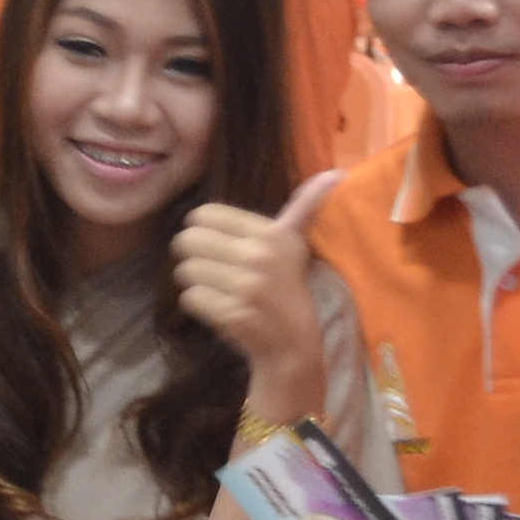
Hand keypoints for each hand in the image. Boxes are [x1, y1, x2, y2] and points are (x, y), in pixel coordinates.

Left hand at [169, 169, 344, 404]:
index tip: (218, 243)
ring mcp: (243, 287)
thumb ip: (304, 208)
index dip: (203, 228)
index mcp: (272, 234)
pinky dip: (200, 304)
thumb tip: (335, 173)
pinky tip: (220, 307)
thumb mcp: (296, 245)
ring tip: (219, 288)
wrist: (293, 345)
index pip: (204, 214)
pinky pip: (190, 297)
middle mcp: (257, 256)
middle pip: (187, 240)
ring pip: (185, 270)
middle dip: (194, 254)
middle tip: (213, 266)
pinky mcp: (230, 313)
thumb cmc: (289, 289)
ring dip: (197, 281)